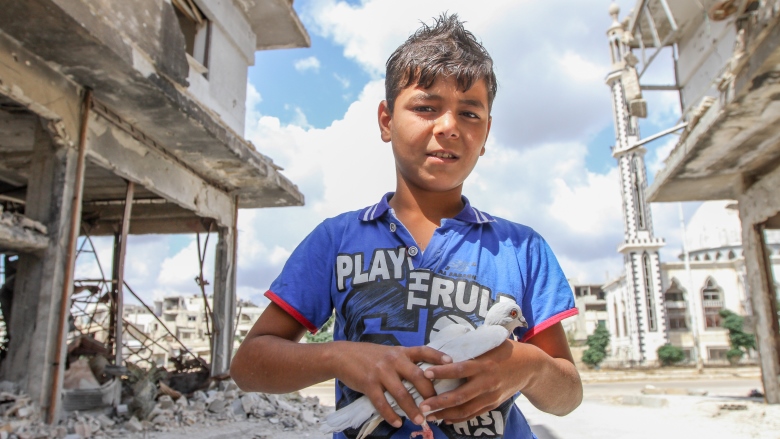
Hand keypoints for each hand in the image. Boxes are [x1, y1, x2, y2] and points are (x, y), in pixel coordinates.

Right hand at [330, 341, 452, 427]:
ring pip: (401, 393)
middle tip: (437, 407)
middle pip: (417, 376)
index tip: (452, 363)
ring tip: (420, 421)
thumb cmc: (370, 356)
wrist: (342, 355)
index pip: (424, 351)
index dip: (438, 357)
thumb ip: (406, 361)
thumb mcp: (390, 353)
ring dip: (412, 409)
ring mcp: (381, 371)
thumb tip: (427, 375)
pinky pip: (381, 403)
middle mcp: (393, 360)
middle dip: (429, 393)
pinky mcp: (368, 383)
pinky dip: (390, 414)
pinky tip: (397, 422)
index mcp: (401, 352)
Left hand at [419, 340, 540, 423]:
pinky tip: (444, 418)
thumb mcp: (489, 345)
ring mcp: (490, 396)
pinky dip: (458, 418)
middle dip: (439, 402)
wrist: (530, 367)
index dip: (442, 372)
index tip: (425, 373)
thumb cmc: (505, 351)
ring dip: (445, 414)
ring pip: (465, 409)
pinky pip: (473, 414)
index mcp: (484, 364)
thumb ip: (470, 348)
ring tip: (428, 415)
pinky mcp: (493, 405)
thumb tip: (445, 345)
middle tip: (422, 405)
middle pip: (460, 396)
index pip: (460, 369)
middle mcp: (487, 383)